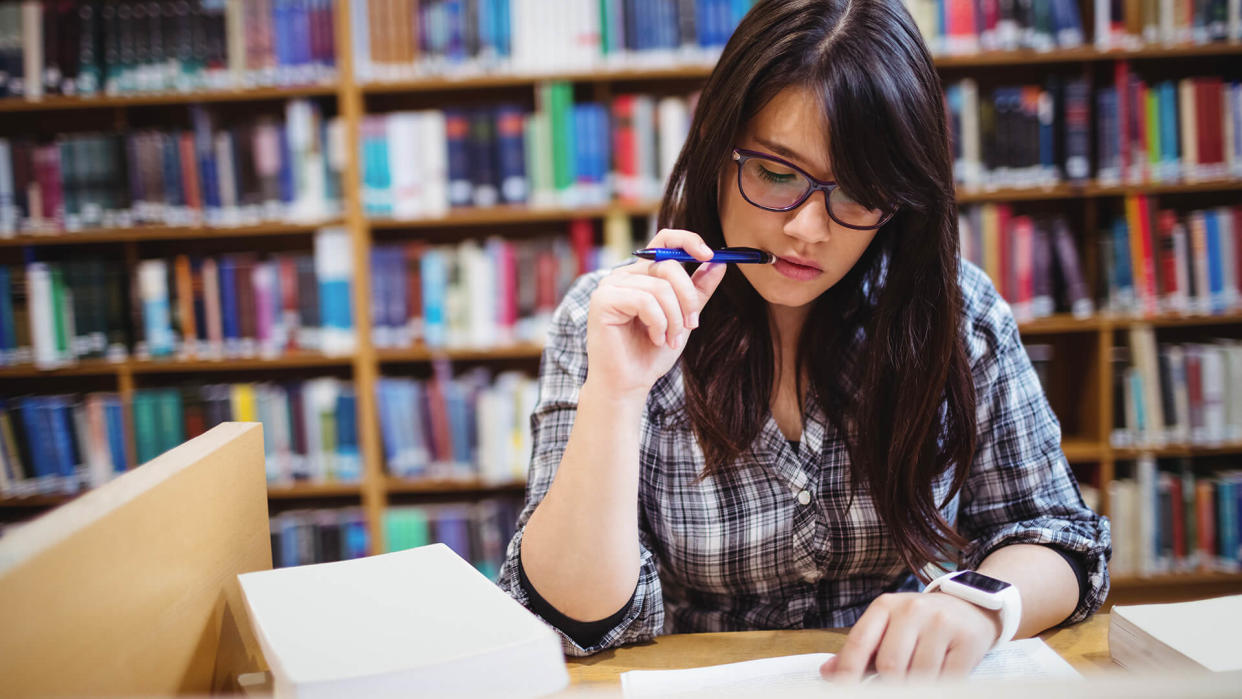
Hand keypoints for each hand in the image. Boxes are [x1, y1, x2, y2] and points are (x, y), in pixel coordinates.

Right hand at [584, 229, 726, 399]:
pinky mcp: (603, 300)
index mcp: (641, 274)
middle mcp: (624, 275)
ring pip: (660, 287)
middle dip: (688, 298)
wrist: (628, 384)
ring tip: (671, 339)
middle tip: (693, 325)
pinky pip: (645, 301)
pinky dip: (658, 323)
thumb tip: (719, 263)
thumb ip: (698, 290)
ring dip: (674, 319)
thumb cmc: (650, 353)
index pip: (664, 239)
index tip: (710, 256)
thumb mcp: (683, 318)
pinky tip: (655, 339)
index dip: (689, 241)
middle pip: (668, 265)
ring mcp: (610, 286)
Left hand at [820, 592, 1002, 680]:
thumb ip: (859, 651)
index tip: (844, 690)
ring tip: (917, 682)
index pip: (860, 642)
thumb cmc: (920, 623)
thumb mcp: (887, 627)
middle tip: (893, 687)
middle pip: (890, 664)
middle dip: (889, 686)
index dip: (849, 672)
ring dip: (917, 687)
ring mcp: (941, 623)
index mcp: (885, 606)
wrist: (971, 607)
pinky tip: (938, 681)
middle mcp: (912, 609)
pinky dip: (940, 686)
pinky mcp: (967, 640)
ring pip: (919, 675)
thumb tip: (828, 673)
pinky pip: (948, 678)